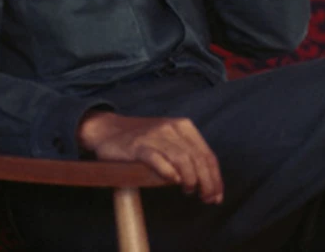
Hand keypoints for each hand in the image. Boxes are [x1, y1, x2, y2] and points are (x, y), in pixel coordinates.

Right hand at [78, 111, 223, 203]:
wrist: (107, 129)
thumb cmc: (142, 139)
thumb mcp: (169, 139)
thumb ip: (187, 154)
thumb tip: (208, 182)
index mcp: (182, 126)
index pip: (207, 154)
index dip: (215, 177)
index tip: (217, 195)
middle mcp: (171, 128)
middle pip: (198, 158)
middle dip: (207, 182)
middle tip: (207, 199)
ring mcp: (154, 136)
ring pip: (182, 159)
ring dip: (190, 179)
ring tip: (189, 191)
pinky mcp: (138, 146)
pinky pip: (157, 159)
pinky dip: (168, 172)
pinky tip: (173, 181)